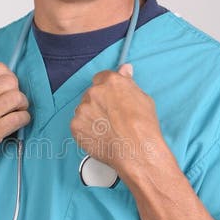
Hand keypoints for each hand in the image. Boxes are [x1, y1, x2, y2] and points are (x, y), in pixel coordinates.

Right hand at [0, 61, 30, 192]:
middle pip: (11, 81)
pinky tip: (17, 123)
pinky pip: (19, 118)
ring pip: (17, 98)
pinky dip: (23, 119)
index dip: (9, 78)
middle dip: (17, 92)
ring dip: (23, 105)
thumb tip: (4, 82)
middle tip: (14, 103)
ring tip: (16, 113)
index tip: (7, 89)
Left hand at [69, 63, 164, 181]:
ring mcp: (83, 109)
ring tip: (106, 130)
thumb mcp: (143, 98)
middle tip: (111, 118)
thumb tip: (125, 69)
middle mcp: (94, 92)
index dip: (107, 89)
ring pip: (84, 110)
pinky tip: (99, 137)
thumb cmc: (143, 126)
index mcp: (111, 81)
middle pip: (91, 94)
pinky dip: (86, 130)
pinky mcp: (75, 125)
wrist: (136, 150)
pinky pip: (78, 125)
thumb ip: (128, 83)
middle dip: (99, 104)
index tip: (110, 98)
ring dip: (91, 116)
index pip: (101, 78)